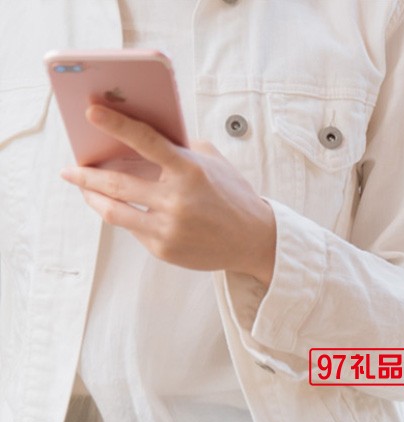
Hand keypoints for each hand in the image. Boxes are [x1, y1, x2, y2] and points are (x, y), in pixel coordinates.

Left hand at [60, 105, 275, 285]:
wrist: (254, 240)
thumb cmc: (232, 197)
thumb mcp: (213, 163)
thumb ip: (179, 148)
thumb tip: (137, 137)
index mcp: (190, 171)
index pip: (146, 141)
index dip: (116, 124)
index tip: (91, 112)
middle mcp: (178, 200)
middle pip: (117, 184)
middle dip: (87, 175)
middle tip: (70, 169)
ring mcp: (169, 228)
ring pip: (115, 212)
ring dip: (93, 199)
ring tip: (84, 190)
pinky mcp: (165, 249)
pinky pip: (133, 229)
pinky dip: (125, 216)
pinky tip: (120, 209)